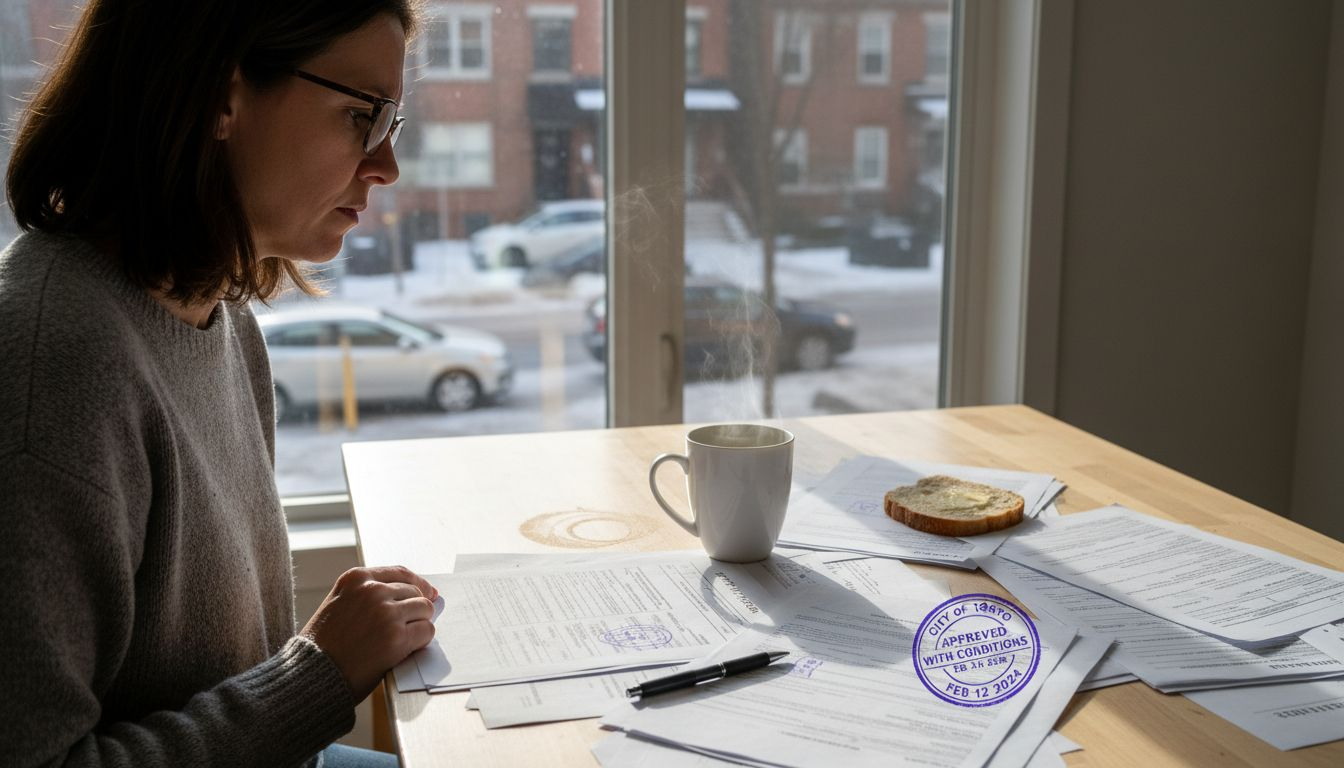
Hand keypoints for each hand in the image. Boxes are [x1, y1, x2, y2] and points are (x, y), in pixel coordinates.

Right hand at [301, 565, 437, 700]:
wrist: (311, 674)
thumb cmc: (323, 644)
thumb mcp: (338, 603)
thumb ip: (367, 594)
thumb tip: (413, 592)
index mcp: (356, 578)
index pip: (400, 573)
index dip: (419, 584)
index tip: (428, 592)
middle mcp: (373, 591)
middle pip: (415, 592)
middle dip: (415, 610)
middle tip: (407, 627)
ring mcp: (386, 613)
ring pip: (425, 609)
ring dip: (419, 624)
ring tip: (403, 639)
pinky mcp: (397, 637)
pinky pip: (426, 631)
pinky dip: (422, 641)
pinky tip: (407, 648)